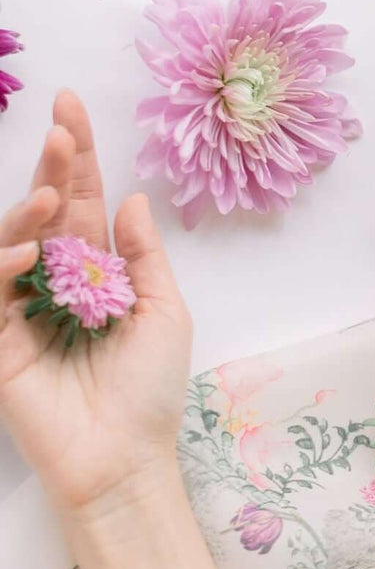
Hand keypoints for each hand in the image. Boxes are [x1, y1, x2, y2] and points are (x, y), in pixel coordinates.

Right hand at [0, 90, 193, 518]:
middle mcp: (57, 281)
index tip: (70, 108)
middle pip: (47, 209)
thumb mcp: (165, 313)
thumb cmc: (150, 392)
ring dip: (28, 209)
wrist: (125, 460)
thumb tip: (131, 195)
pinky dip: (2, 263)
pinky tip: (27, 250)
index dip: (77, 156)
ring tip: (53, 197)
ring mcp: (23, 309)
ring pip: (12, 240)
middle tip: (60, 131)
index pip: (85, 202)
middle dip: (52, 166)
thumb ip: (145, 256)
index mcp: (98, 271)